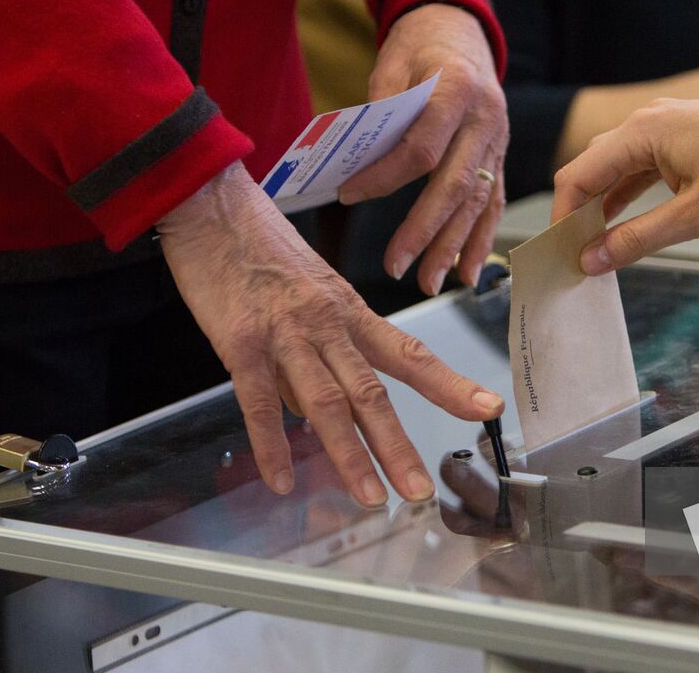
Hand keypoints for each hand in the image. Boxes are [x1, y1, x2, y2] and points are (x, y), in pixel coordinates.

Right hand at [158, 163, 504, 505]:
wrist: (212, 203)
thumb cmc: (262, 246)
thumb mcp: (311, 291)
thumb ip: (319, 353)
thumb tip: (317, 412)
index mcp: (351, 311)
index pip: (411, 354)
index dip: (451, 384)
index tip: (487, 410)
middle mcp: (327, 323)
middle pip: (373, 392)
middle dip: (399, 445)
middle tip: (421, 489)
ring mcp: (285, 333)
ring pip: (326, 401)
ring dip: (349, 454)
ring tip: (369, 496)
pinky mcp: (240, 340)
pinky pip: (257, 401)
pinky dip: (271, 444)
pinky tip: (282, 479)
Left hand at [337, 3, 508, 295]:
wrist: (459, 27)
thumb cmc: (418, 46)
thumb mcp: (391, 62)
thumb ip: (381, 111)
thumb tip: (358, 165)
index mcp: (458, 89)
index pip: (422, 148)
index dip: (385, 177)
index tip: (349, 195)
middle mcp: (486, 119)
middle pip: (455, 185)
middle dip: (425, 231)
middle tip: (395, 267)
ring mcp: (498, 140)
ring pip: (477, 201)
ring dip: (453, 247)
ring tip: (429, 282)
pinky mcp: (499, 156)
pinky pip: (493, 201)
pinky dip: (479, 239)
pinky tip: (465, 272)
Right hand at [551, 99, 698, 274]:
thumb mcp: (692, 216)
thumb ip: (636, 239)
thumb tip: (593, 260)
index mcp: (641, 133)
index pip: (578, 175)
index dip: (562, 214)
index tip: (559, 249)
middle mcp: (646, 122)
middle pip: (591, 166)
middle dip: (578, 208)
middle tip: (575, 249)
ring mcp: (663, 125)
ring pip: (614, 165)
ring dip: (601, 201)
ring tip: (595, 240)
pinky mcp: (679, 135)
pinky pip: (638, 164)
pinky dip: (625, 191)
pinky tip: (621, 218)